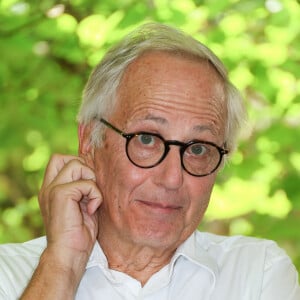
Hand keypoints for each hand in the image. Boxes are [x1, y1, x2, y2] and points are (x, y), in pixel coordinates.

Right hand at [38, 153, 101, 273]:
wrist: (69, 254)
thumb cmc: (78, 233)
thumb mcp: (81, 204)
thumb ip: (83, 188)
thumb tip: (94, 172)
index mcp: (52, 189)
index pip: (59, 160)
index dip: (77, 164)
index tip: (89, 182)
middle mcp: (49, 187)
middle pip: (64, 157)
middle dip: (83, 167)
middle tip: (89, 188)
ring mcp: (52, 189)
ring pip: (76, 165)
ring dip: (91, 180)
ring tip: (91, 199)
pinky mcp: (60, 194)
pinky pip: (86, 183)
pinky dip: (95, 195)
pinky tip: (92, 209)